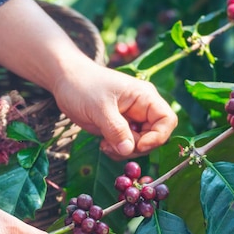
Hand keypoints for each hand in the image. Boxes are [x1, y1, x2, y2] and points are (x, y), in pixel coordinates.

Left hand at [52, 59, 177, 158]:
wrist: (66, 81)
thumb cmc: (83, 86)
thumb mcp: (99, 107)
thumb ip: (115, 129)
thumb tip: (129, 150)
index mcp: (145, 97)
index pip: (167, 120)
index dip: (157, 137)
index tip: (136, 145)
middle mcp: (143, 109)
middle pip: (155, 137)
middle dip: (136, 147)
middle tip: (113, 145)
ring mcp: (132, 120)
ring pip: (141, 145)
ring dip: (125, 151)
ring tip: (105, 144)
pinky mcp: (120, 129)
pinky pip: (127, 146)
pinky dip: (118, 151)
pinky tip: (103, 144)